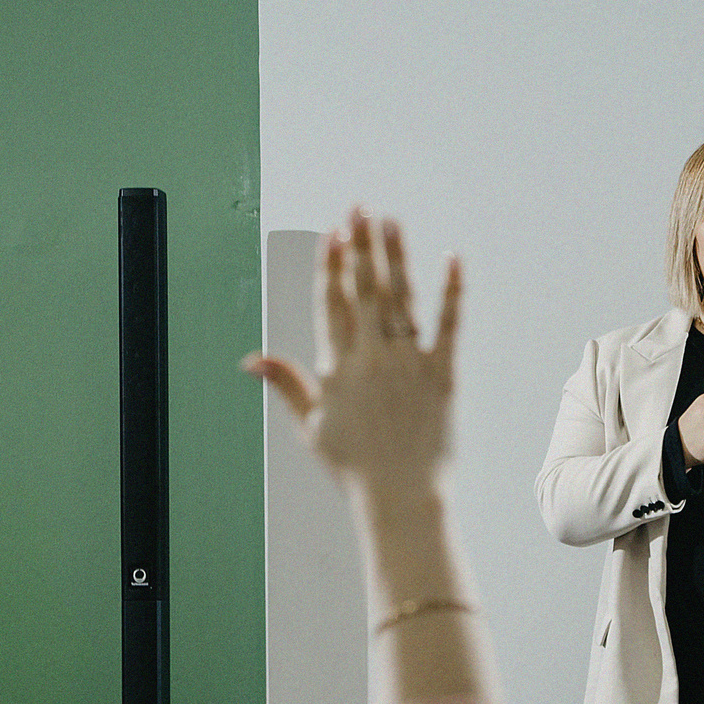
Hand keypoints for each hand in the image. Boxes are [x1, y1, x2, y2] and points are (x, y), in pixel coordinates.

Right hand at [243, 207, 460, 497]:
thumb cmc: (354, 467)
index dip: (331, 266)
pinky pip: (448, 325)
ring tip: (390, 221)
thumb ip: (285, 384)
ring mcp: (408, 364)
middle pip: (364, 291)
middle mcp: (372, 359)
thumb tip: (251, 359)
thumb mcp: (311, 426)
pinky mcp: (442, 375)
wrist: (400, 496)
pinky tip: (452, 259)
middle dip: (360, 246)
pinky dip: (451, 291)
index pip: (332, 304)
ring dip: (395, 257)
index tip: (331, 234)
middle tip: (357, 207)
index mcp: (338, 368)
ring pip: (400, 299)